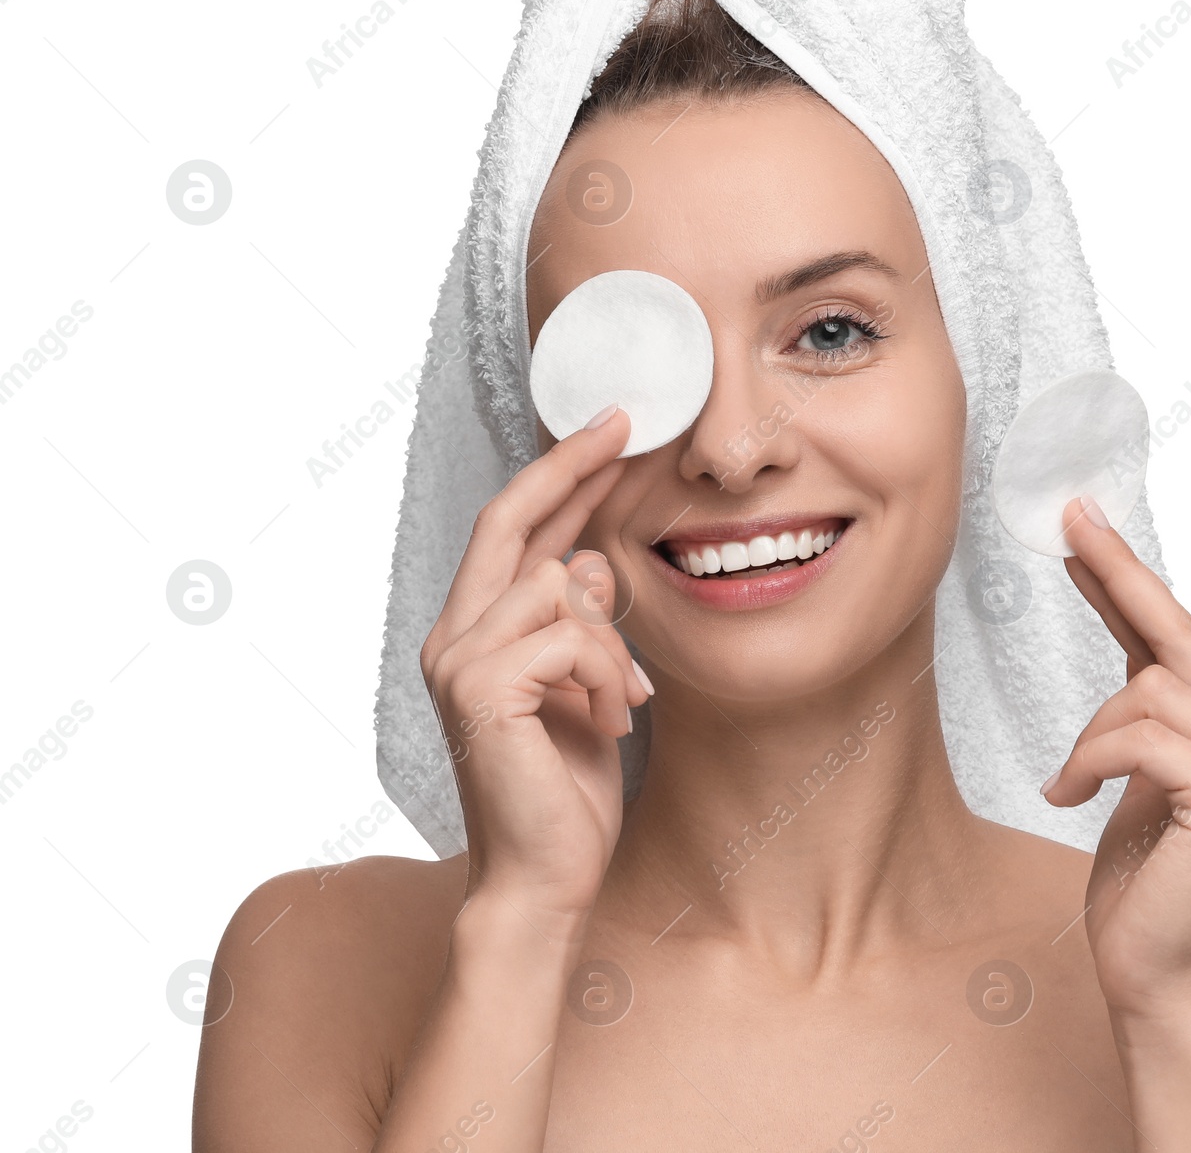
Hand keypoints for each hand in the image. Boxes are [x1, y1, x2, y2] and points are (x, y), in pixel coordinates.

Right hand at [419, 407, 651, 931]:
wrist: (544, 879)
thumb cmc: (565, 789)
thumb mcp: (588, 687)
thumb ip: (582, 623)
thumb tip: (594, 560)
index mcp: (475, 633)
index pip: (512, 531)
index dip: (558, 475)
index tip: (607, 429)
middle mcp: (453, 637)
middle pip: (508, 519)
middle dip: (570, 465)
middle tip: (625, 424)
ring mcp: (458, 660)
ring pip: (560, 585)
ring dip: (613, 643)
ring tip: (623, 701)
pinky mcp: (481, 687)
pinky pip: (572, 636)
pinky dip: (608, 676)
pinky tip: (610, 721)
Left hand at [1040, 496, 1190, 1026]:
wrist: (1158, 975)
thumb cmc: (1145, 882)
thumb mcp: (1133, 775)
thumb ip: (1140, 712)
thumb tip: (1122, 643)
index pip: (1177, 634)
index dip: (1130, 576)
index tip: (1085, 524)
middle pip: (1175, 635)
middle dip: (1119, 574)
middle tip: (1071, 520)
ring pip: (1144, 690)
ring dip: (1090, 736)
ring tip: (1072, 786)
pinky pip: (1138, 736)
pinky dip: (1089, 761)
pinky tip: (1071, 798)